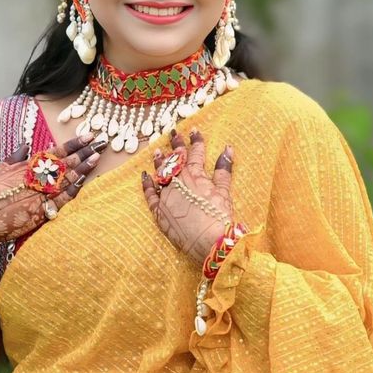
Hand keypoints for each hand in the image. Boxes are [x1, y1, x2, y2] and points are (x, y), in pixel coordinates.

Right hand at [0, 134, 107, 247]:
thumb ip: (13, 158)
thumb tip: (24, 144)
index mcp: (24, 165)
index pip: (54, 151)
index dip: (73, 143)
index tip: (88, 135)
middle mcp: (32, 178)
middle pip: (65, 162)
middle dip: (85, 152)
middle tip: (103, 143)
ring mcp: (37, 195)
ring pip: (66, 179)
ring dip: (83, 168)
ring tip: (97, 157)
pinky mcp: (38, 212)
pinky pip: (61, 200)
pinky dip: (73, 190)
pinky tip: (85, 182)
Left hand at [141, 129, 233, 265]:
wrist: (208, 242)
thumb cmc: (219, 217)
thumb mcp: (224, 191)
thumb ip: (224, 169)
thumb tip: (228, 149)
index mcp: (195, 175)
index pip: (194, 153)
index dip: (195, 141)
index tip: (194, 130)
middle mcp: (178, 182)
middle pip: (175, 160)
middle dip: (175, 145)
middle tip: (173, 132)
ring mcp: (166, 196)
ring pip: (160, 173)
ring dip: (160, 161)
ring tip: (158, 150)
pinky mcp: (159, 211)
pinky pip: (150, 195)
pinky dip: (147, 184)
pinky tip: (145, 176)